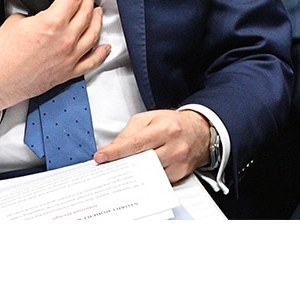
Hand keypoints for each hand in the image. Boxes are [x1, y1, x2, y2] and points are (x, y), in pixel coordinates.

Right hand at [0, 0, 108, 119]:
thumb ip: (34, 14)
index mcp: (52, 23)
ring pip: (93, 34)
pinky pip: (92, 62)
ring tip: (97, 11)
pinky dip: (101, 53)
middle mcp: (65, 39)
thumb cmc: (1, 57)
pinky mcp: (68, 72)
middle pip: (86, 12)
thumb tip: (42, 13)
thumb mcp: (15, 22)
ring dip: (97, 20)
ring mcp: (69, 57)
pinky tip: (105, 47)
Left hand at [95, 109, 211, 182]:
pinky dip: (145, 180)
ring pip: (148, 174)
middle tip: (106, 168)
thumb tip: (111, 150)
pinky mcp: (180, 174)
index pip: (136, 143)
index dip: (116, 152)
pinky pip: (157, 181)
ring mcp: (178, 162)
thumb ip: (129, 133)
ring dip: (131, 175)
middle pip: (142, 161)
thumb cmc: (172, 124)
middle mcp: (174, 146)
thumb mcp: (149, 119)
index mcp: (165, 128)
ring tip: (119, 172)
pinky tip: (136, 177)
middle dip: (121, 165)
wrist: (199, 132)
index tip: (101, 157)